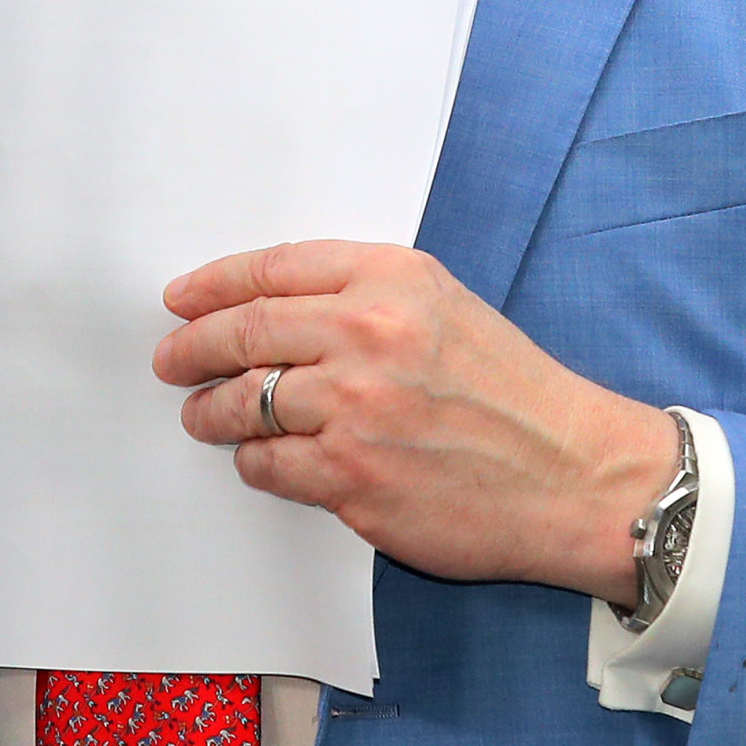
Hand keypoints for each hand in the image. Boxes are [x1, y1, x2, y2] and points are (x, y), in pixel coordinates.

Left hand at [153, 242, 679, 604]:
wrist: (574, 476)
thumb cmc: (515, 395)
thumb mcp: (447, 308)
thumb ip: (366, 297)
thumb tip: (272, 312)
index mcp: (392, 278)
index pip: (272, 270)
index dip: (213, 285)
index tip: (181, 299)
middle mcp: (368, 333)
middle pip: (243, 332)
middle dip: (192, 348)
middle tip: (171, 361)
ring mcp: (355, 408)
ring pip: (245, 403)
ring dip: (212, 412)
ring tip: (205, 416)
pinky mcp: (350, 476)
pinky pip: (268, 465)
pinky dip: (255, 463)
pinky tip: (262, 460)